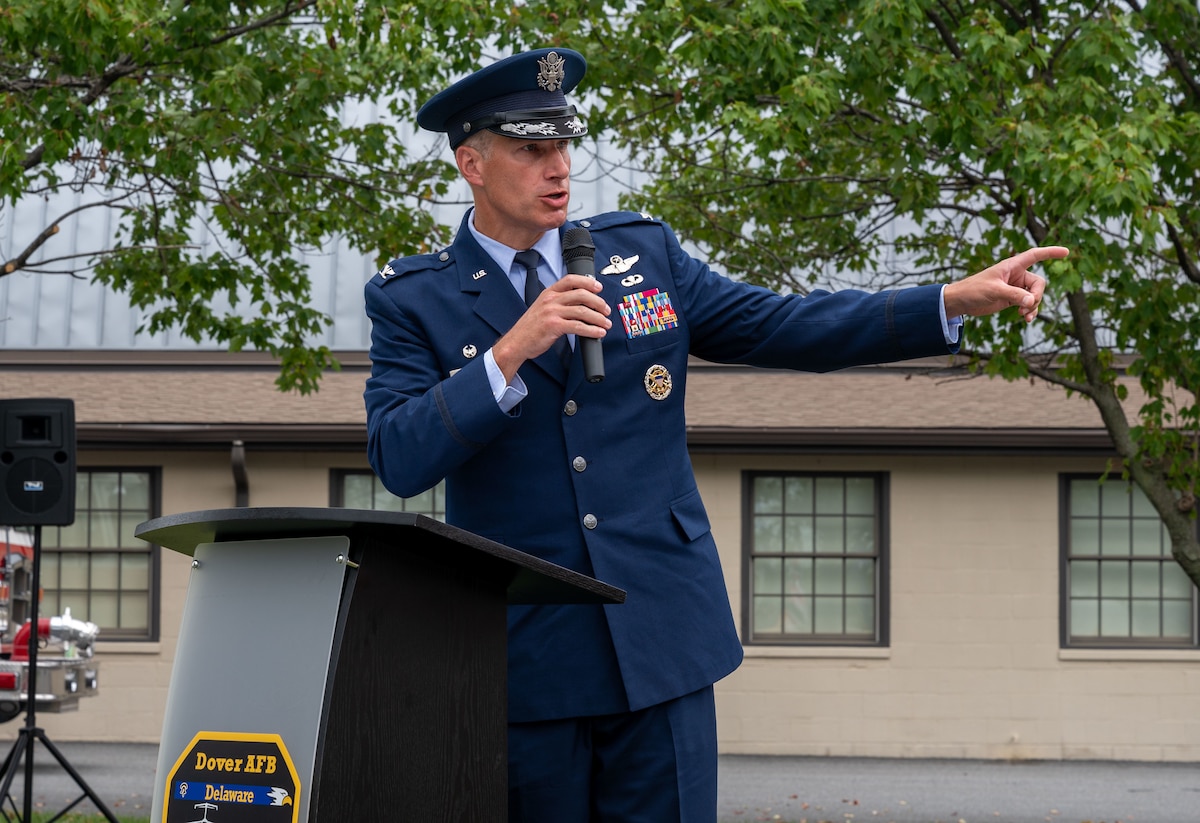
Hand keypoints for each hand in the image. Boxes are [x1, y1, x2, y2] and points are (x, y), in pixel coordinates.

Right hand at [492, 275, 610, 381]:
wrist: (517, 342)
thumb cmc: (531, 328)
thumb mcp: (542, 308)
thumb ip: (559, 302)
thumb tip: (582, 304)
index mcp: (548, 293)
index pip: (570, 280)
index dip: (587, 282)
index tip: (599, 287)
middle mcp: (551, 300)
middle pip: (581, 294)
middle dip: (598, 302)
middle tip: (606, 310)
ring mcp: (552, 312)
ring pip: (582, 311)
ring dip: (598, 318)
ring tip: (606, 324)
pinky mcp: (554, 326)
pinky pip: (578, 326)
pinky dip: (592, 330)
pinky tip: (598, 333)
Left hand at [943, 246, 1069, 322]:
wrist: (961, 301)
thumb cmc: (974, 290)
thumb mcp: (994, 291)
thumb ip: (1014, 295)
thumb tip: (1031, 302)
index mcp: (1012, 266)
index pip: (1035, 255)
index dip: (1051, 252)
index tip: (1066, 252)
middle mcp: (1016, 275)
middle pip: (1039, 283)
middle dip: (1036, 296)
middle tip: (1027, 306)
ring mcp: (1015, 288)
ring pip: (1035, 295)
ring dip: (1033, 306)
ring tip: (1024, 315)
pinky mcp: (1012, 299)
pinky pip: (1028, 304)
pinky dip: (1029, 311)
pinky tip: (1025, 318)